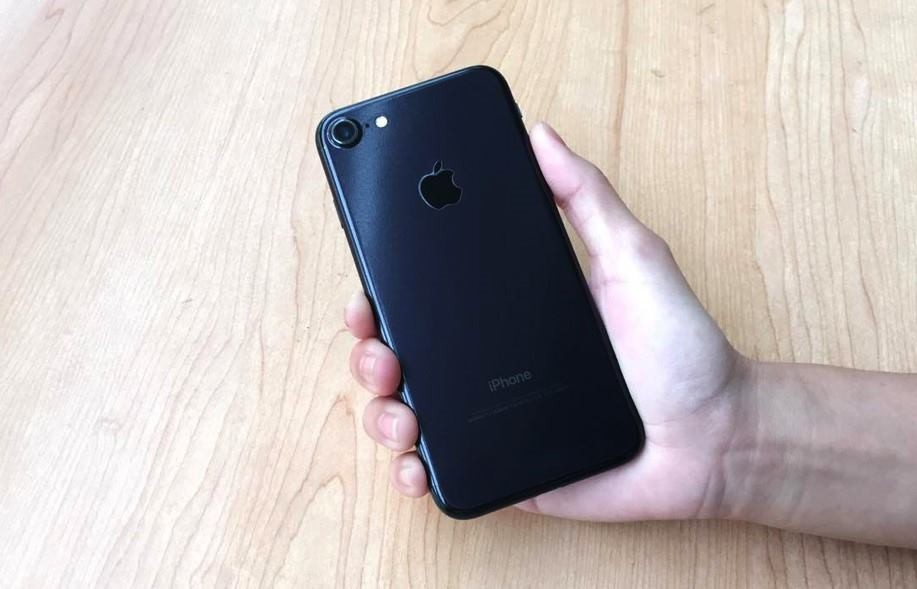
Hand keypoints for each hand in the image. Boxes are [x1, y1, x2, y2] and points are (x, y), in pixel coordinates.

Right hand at [345, 122, 750, 520]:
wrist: (713, 437)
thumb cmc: (680, 349)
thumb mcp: (634, 256)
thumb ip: (586, 196)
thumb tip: (541, 135)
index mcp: (509, 313)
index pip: (427, 299)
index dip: (385, 294)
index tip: (369, 289)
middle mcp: (489, 364)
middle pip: (402, 355)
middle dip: (370, 352)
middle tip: (381, 352)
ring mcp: (493, 419)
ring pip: (407, 415)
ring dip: (381, 412)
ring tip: (402, 411)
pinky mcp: (506, 470)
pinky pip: (443, 472)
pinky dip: (411, 471)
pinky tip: (414, 464)